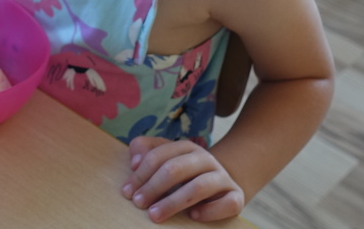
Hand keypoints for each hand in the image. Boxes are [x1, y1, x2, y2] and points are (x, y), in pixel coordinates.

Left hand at [121, 136, 244, 222]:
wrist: (222, 185)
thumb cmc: (184, 174)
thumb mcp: (165, 158)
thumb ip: (146, 151)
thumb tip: (134, 161)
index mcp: (186, 147)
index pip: (160, 156)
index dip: (141, 174)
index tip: (127, 192)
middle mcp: (205, 159)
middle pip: (176, 169)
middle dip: (154, 187)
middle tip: (138, 203)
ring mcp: (222, 177)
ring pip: (199, 186)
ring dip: (174, 202)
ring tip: (155, 215)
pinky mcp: (236, 196)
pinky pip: (227, 203)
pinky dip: (210, 210)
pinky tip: (193, 216)